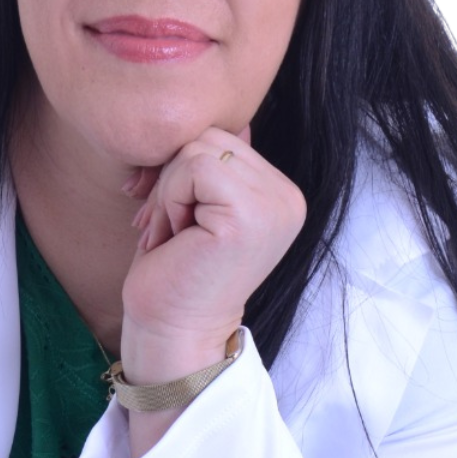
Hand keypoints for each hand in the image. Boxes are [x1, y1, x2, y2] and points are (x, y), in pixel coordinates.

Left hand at [119, 125, 306, 376]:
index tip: (168, 215)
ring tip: (171, 236)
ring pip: (197, 149)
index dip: (182, 171)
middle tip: (168, 228)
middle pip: (210, 137)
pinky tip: (173, 239)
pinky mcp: (249, 215)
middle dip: (173, 179)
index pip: (223, 138)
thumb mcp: (199, 207)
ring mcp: (275, 205)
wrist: (173, 332)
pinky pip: (191, 168)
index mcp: (281, 195)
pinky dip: (169, 201)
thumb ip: (220, 167)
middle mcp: (288, 198)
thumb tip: (236, 125)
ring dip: (168, 193)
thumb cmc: (176, 273)